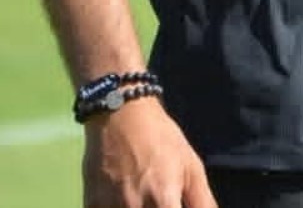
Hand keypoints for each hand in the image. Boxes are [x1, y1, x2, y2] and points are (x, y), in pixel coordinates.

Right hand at [82, 96, 218, 207]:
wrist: (121, 113)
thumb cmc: (162, 139)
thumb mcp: (190, 166)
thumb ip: (202, 202)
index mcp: (164, 198)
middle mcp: (135, 205)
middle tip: (162, 203)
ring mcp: (110, 207)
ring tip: (143, 200)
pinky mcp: (91, 205)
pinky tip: (124, 200)